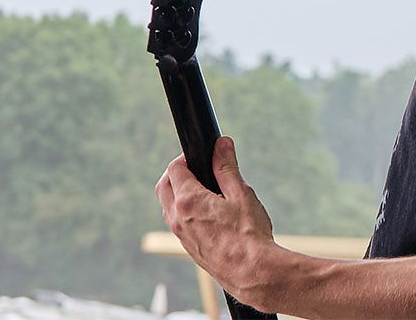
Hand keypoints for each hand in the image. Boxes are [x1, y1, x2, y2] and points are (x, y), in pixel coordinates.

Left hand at [155, 137, 274, 301]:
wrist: (251, 272)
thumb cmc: (248, 235)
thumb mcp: (241, 194)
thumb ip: (227, 167)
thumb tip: (222, 144)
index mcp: (188, 201)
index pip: (175, 169)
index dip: (186, 157)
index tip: (201, 154)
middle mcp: (178, 218)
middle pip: (164, 186)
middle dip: (176, 173)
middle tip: (198, 167)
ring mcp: (181, 235)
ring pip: (168, 206)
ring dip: (178, 192)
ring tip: (203, 189)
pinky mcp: (188, 247)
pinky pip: (177, 222)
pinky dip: (184, 210)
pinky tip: (206, 211)